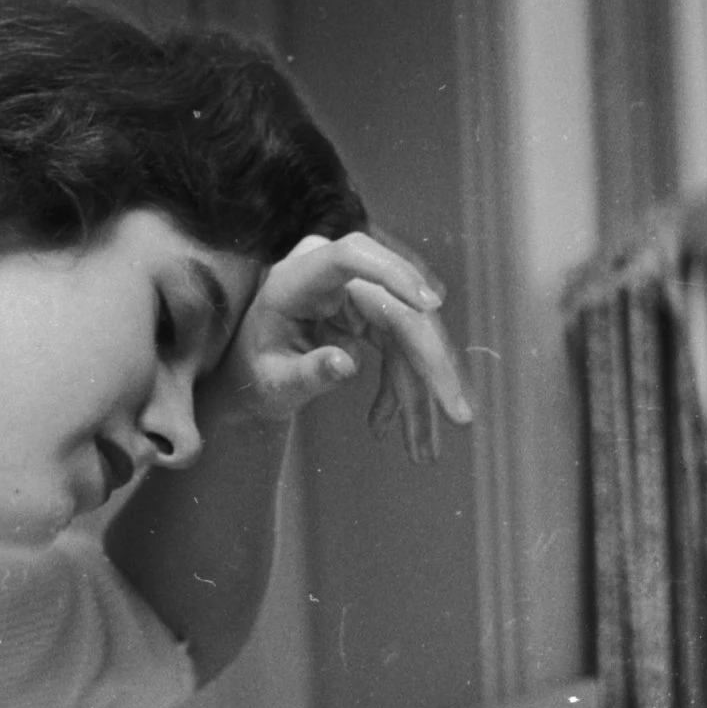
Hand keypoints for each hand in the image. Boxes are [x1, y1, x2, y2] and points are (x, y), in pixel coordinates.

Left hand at [211, 231, 477, 459]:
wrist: (248, 372)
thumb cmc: (252, 371)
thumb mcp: (271, 381)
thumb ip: (306, 372)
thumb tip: (347, 364)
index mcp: (300, 277)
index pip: (353, 256)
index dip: (394, 274)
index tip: (429, 305)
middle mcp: (337, 277)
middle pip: (399, 310)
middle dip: (432, 366)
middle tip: (458, 414)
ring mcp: (359, 294)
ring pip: (410, 339)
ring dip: (420, 396)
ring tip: (423, 450)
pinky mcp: (373, 315)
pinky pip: (401, 352)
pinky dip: (400, 393)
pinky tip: (385, 427)